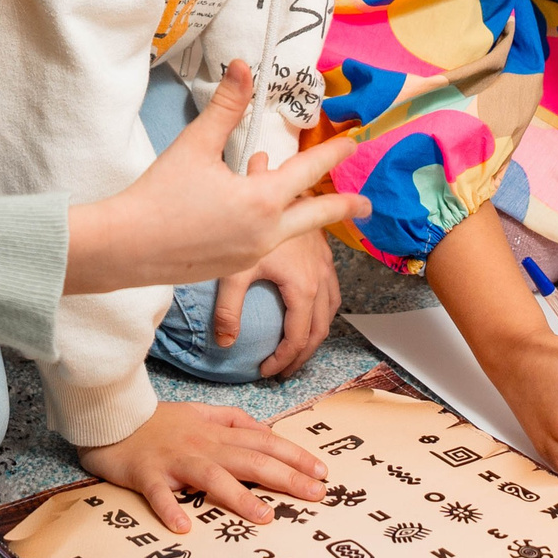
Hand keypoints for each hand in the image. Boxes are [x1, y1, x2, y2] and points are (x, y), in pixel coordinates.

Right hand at [66, 63, 369, 294]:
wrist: (126, 248)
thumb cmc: (160, 193)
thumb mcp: (195, 145)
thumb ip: (226, 107)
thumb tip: (243, 66)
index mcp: (262, 200)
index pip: (309, 170)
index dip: (333, 153)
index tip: (354, 142)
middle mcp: (266, 232)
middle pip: (317, 217)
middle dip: (344, 207)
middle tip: (368, 205)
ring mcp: (251, 254)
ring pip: (290, 231)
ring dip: (304, 216)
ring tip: (312, 205)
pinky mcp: (234, 268)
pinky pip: (266, 243)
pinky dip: (274, 227)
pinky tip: (261, 218)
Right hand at [78, 401, 328, 533]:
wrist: (112, 415)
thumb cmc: (158, 422)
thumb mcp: (200, 413)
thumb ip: (232, 421)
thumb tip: (265, 430)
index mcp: (216, 431)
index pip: (264, 441)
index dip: (294, 455)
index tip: (322, 472)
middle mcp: (202, 444)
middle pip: (249, 459)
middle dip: (285, 477)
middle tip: (316, 495)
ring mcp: (174, 459)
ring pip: (211, 476)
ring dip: (238, 496)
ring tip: (264, 516)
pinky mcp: (145, 473)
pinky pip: (159, 493)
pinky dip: (170, 509)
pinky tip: (184, 527)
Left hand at [212, 227, 337, 377]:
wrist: (278, 184)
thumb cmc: (253, 223)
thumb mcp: (235, 268)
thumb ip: (228, 308)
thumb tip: (225, 343)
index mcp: (302, 288)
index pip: (298, 338)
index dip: (283, 361)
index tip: (266, 371)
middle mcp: (320, 280)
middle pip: (318, 332)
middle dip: (301, 357)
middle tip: (282, 372)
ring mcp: (325, 266)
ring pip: (330, 314)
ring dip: (314, 337)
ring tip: (295, 352)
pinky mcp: (324, 254)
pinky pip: (332, 294)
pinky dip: (323, 314)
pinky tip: (308, 316)